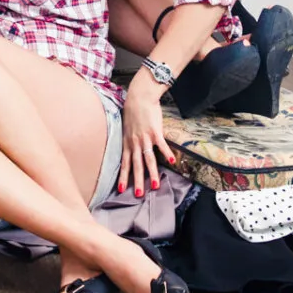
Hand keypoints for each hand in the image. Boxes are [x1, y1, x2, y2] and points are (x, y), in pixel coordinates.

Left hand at [118, 71, 172, 197]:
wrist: (139, 97)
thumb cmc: (133, 112)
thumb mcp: (126, 129)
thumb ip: (129, 141)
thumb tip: (131, 151)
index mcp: (127, 143)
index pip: (124, 163)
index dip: (123, 176)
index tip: (120, 189)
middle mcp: (135, 142)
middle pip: (136, 165)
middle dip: (137, 180)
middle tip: (138, 194)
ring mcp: (145, 138)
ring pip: (148, 159)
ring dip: (152, 173)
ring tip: (155, 186)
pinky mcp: (155, 132)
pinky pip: (162, 145)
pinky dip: (167, 154)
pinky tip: (172, 162)